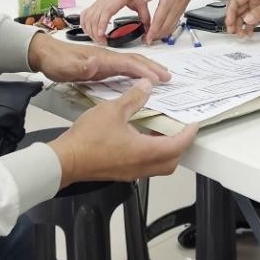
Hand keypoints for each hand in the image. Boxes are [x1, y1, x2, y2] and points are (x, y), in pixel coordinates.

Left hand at [27, 32, 170, 84]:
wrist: (45, 53)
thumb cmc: (56, 60)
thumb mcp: (67, 66)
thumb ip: (82, 66)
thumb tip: (97, 63)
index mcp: (103, 57)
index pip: (129, 63)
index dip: (145, 71)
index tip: (159, 79)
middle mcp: (107, 57)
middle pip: (135, 61)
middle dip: (153, 68)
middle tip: (168, 77)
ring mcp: (105, 60)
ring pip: (131, 63)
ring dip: (147, 69)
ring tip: (160, 75)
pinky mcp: (101, 65)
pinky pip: (124, 68)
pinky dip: (136, 71)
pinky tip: (138, 77)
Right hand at [48, 80, 198, 187]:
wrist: (65, 160)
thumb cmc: (88, 138)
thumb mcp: (113, 110)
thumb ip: (133, 98)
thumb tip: (146, 86)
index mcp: (144, 151)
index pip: (177, 145)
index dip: (188, 134)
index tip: (194, 123)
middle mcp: (141, 166)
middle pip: (171, 162)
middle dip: (180, 146)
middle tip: (180, 129)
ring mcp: (130, 172)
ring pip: (158, 166)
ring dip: (165, 151)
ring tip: (162, 131)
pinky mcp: (120, 173)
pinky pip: (144, 166)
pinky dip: (151, 154)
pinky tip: (142, 138)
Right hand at [80, 0, 149, 44]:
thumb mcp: (142, 2)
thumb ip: (146, 17)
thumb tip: (149, 31)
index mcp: (116, 1)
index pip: (105, 12)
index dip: (101, 24)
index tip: (101, 34)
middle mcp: (104, 2)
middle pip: (94, 19)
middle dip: (96, 33)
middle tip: (104, 43)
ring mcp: (98, 4)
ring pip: (87, 18)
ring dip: (90, 30)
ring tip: (98, 40)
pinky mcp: (95, 5)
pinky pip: (85, 15)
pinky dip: (84, 24)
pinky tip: (89, 31)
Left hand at [141, 0, 218, 42]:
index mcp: (168, 0)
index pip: (159, 19)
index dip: (153, 31)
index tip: (147, 38)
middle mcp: (175, 7)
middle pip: (165, 27)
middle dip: (156, 36)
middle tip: (146, 41)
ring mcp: (179, 10)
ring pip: (170, 27)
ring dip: (162, 35)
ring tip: (152, 38)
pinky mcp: (181, 10)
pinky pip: (174, 24)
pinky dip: (167, 30)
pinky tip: (162, 32)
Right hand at [226, 0, 259, 36]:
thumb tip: (247, 19)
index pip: (236, 1)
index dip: (231, 12)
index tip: (230, 22)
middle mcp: (253, 1)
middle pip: (238, 11)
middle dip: (234, 21)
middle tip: (232, 31)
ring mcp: (258, 9)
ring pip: (244, 18)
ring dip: (241, 26)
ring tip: (241, 35)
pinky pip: (252, 22)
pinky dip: (249, 28)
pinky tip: (249, 33)